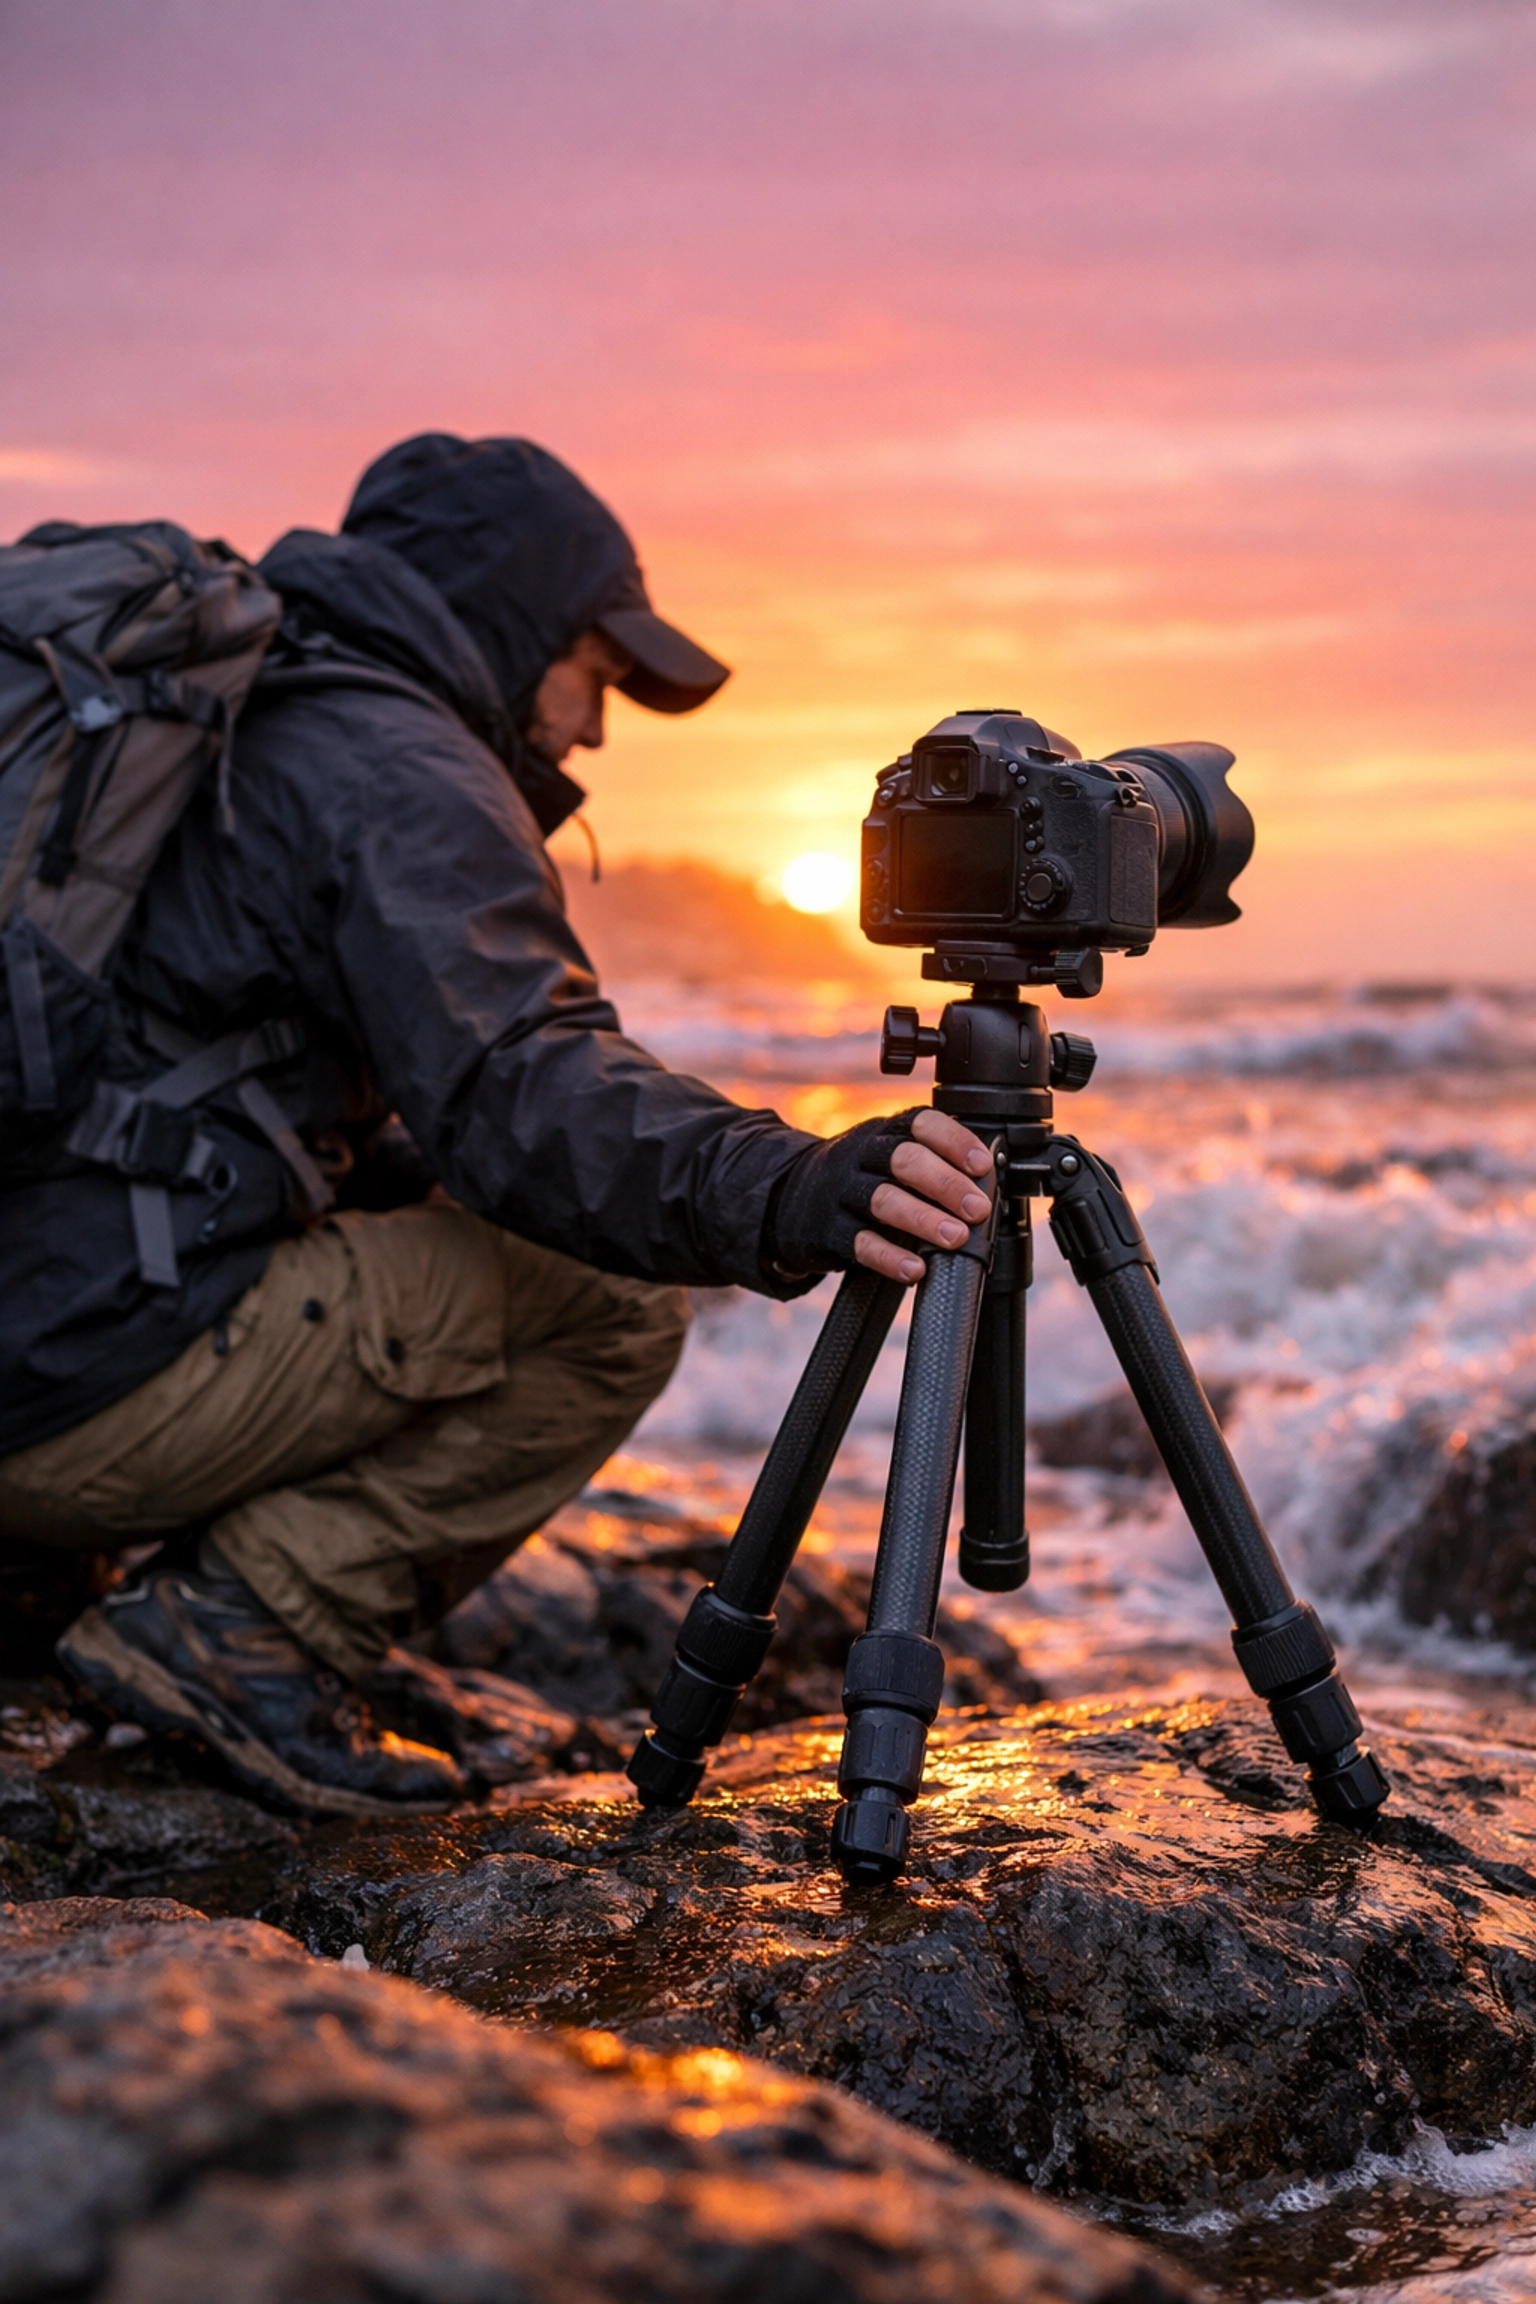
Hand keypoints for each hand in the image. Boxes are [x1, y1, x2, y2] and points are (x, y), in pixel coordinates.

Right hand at [765, 1107, 994, 1286]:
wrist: (790, 1199)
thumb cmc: (860, 1177)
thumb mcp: (886, 1155)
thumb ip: (929, 1161)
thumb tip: (991, 1181)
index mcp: (884, 1133)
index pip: (920, 1124)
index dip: (954, 1141)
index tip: (982, 1164)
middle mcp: (862, 1156)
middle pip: (905, 1160)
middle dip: (946, 1184)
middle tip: (977, 1209)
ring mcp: (842, 1192)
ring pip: (883, 1200)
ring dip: (923, 1219)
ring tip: (955, 1238)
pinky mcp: (829, 1230)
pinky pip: (860, 1243)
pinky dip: (889, 1257)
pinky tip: (914, 1269)